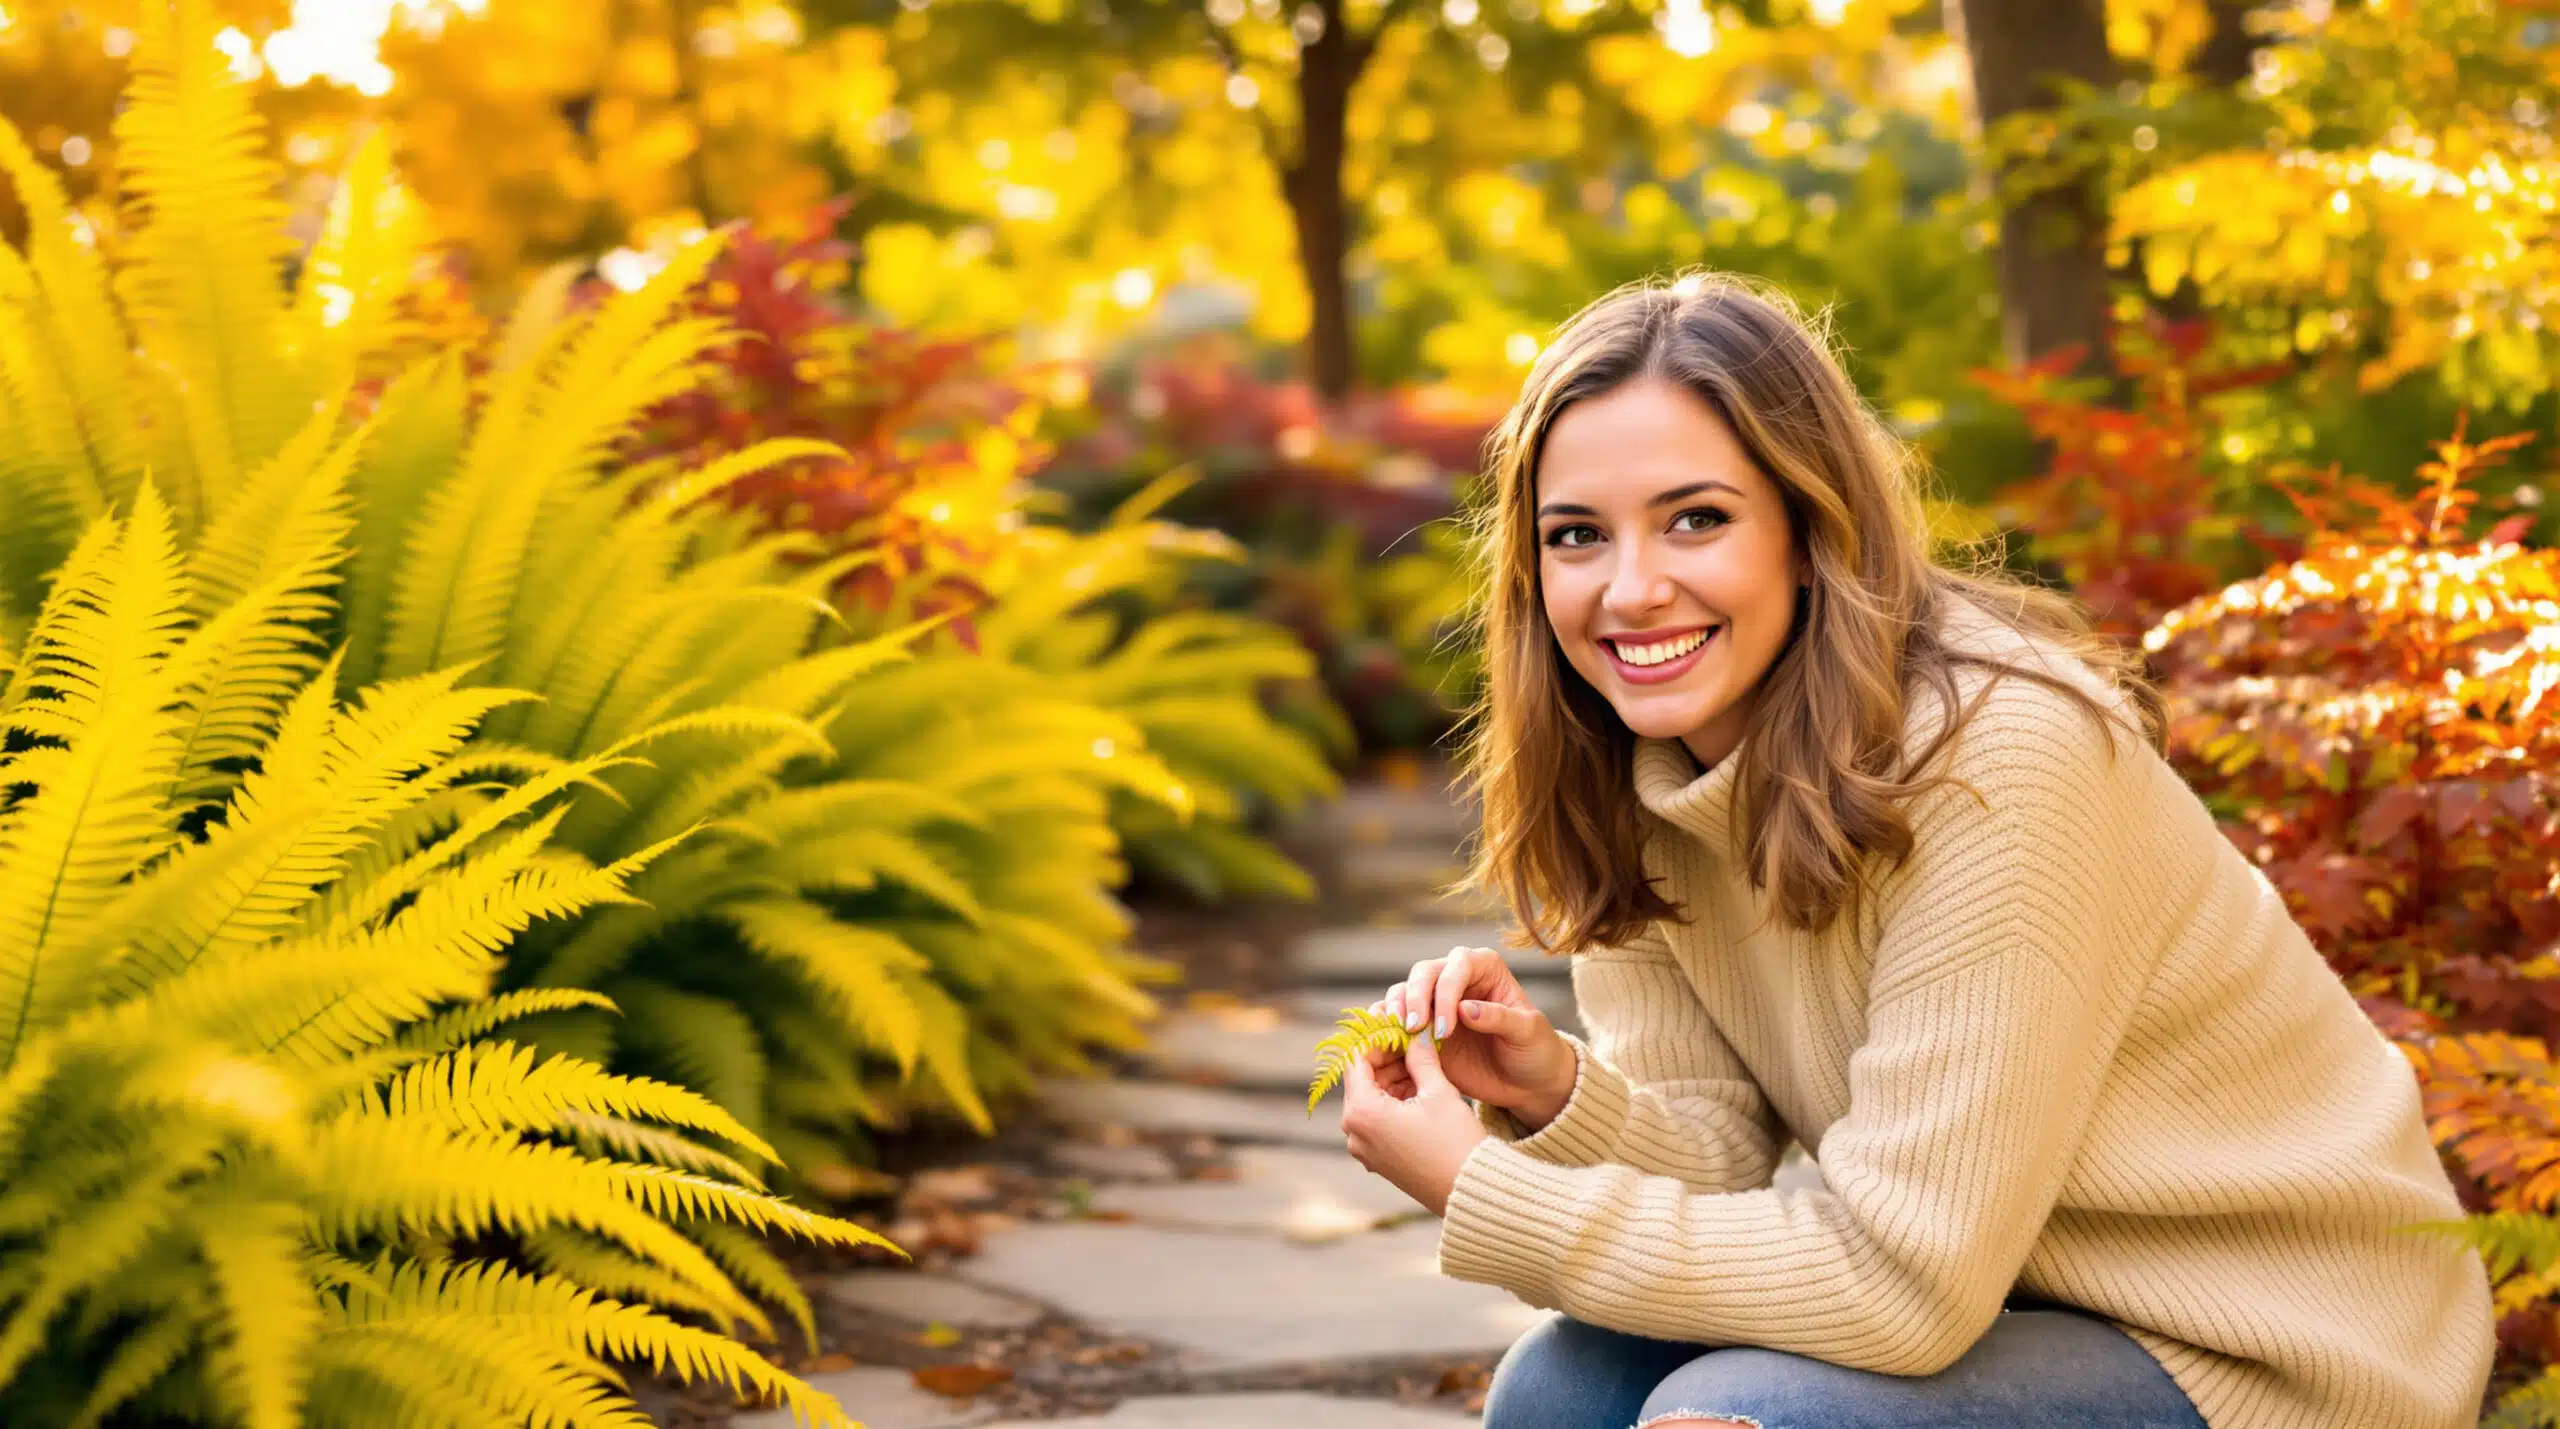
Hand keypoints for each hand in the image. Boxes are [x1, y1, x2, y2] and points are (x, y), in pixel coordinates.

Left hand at [1340, 1029, 1483, 1216]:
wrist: (1472, 1192)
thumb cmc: (1455, 1142)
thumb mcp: (1438, 1091)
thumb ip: (1420, 1057)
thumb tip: (1415, 1033)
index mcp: (1361, 1113)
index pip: (1357, 1060)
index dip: (1377, 1037)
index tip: (1398, 1024)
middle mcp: (1354, 1133)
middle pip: (1362, 1080)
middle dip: (1386, 1057)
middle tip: (1412, 1037)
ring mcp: (1365, 1149)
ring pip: (1372, 1098)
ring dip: (1393, 1077)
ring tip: (1422, 1058)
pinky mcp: (1378, 1159)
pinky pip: (1379, 1119)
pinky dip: (1395, 1100)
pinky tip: (1421, 1084)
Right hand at [1372, 945, 1575, 1127]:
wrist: (1527, 1083)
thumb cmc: (1535, 1050)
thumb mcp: (1528, 1033)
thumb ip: (1499, 1018)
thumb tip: (1464, 1009)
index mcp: (1485, 967)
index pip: (1458, 966)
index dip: (1446, 993)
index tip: (1446, 1029)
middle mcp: (1457, 978)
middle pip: (1424, 973)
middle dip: (1415, 998)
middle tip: (1414, 1029)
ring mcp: (1436, 1002)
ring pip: (1404, 991)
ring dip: (1397, 1010)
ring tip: (1401, 1035)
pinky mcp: (1422, 1028)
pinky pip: (1396, 1019)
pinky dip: (1388, 1027)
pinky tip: (1389, 1043)